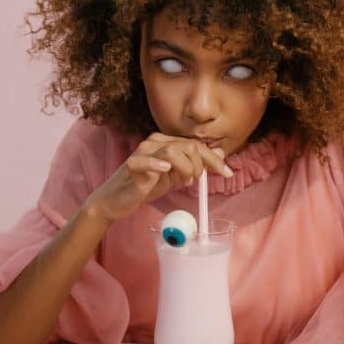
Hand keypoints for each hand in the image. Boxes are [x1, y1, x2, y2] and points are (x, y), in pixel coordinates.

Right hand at [81, 132, 233, 223]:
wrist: (116, 201)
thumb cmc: (144, 186)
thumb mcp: (175, 176)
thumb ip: (194, 165)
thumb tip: (219, 154)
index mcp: (165, 143)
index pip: (195, 144)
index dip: (214, 159)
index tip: (228, 173)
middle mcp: (154, 143)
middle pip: (188, 145)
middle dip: (202, 164)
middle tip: (197, 181)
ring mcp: (142, 152)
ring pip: (173, 150)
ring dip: (187, 168)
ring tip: (184, 182)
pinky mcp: (132, 165)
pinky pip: (145, 161)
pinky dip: (157, 164)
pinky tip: (165, 171)